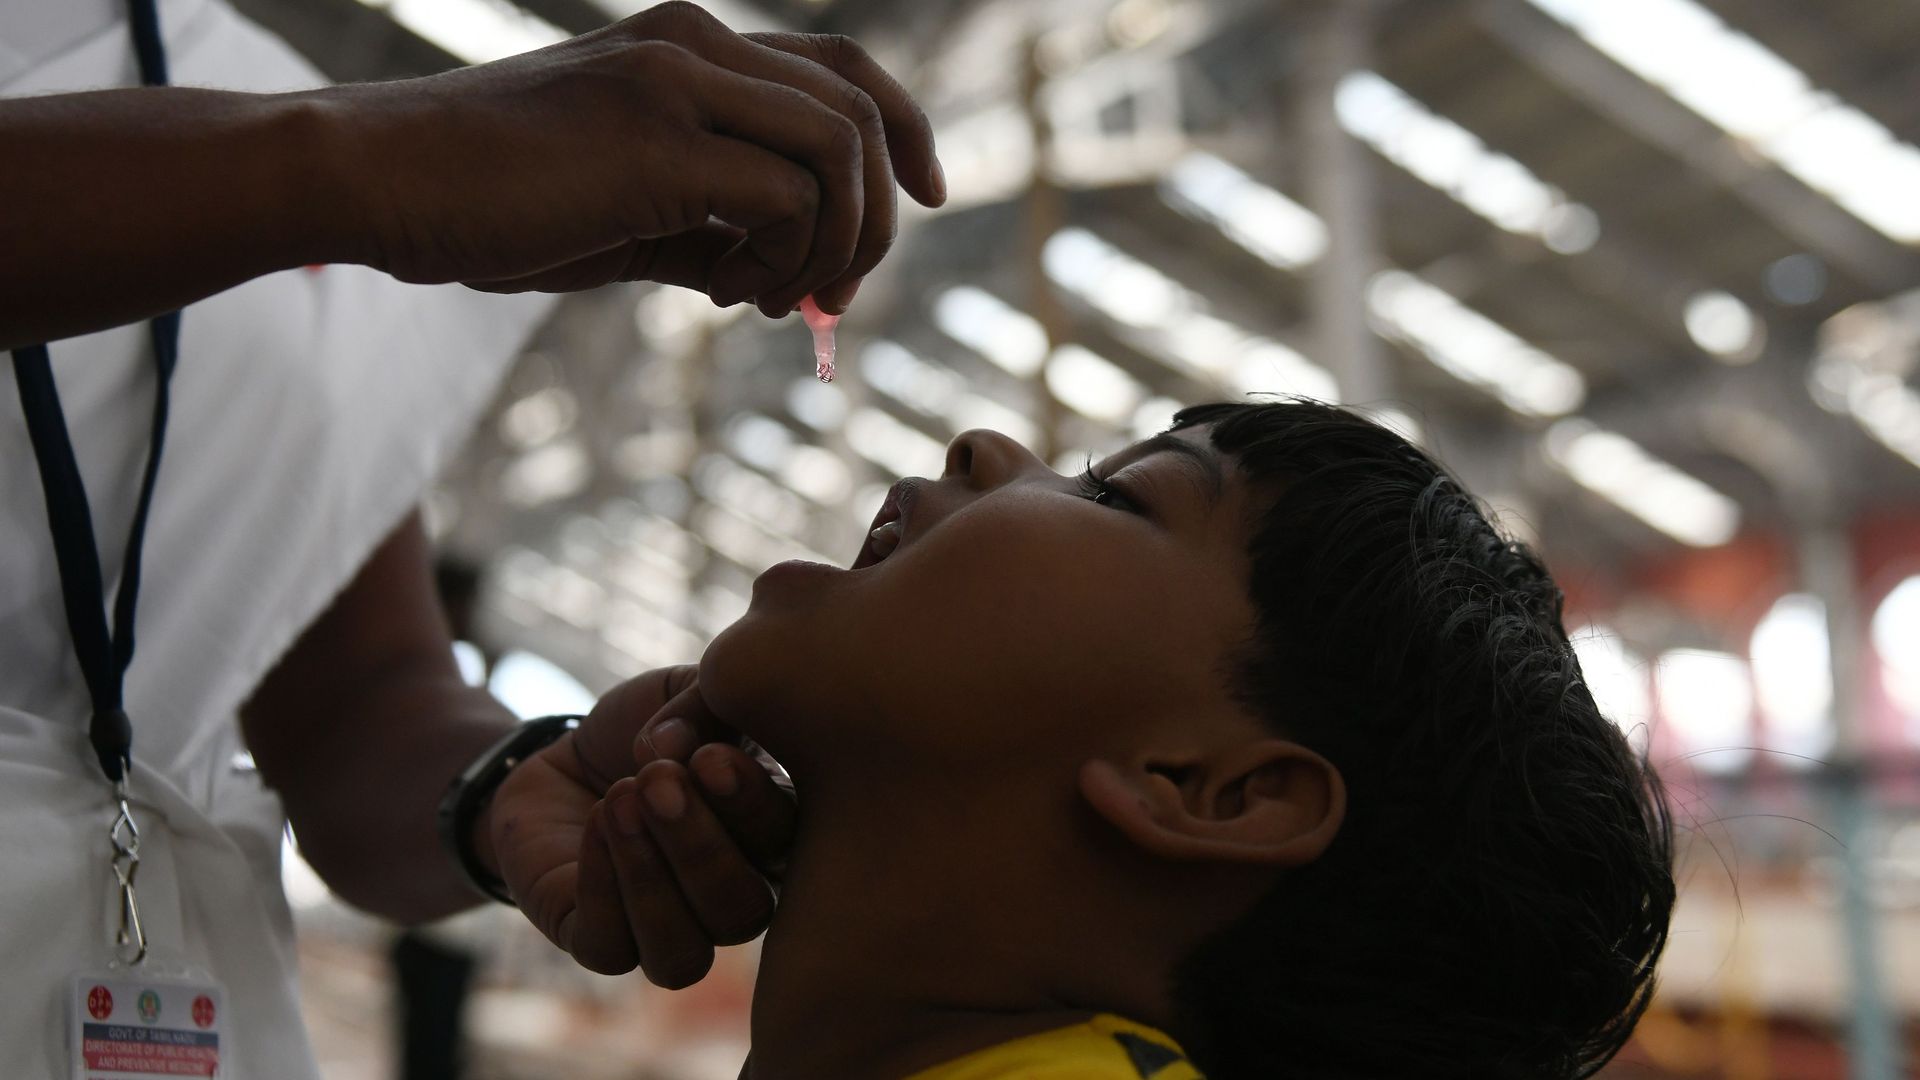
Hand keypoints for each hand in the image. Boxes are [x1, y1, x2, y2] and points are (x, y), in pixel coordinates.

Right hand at [331, 1, 944, 315]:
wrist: (384, 183)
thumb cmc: (494, 204)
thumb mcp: (626, 208)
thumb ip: (711, 224)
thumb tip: (785, 278)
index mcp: (690, 45)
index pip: (844, 70)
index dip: (905, 133)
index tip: (925, 199)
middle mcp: (696, 45)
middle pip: (861, 110)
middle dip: (877, 216)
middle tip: (837, 293)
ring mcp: (678, 84)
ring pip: (843, 152)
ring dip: (837, 243)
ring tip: (778, 299)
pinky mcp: (659, 144)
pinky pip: (790, 201)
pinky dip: (786, 261)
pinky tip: (727, 294)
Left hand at [489, 665, 796, 984]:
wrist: (565, 759)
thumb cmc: (648, 728)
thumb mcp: (687, 693)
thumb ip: (708, 705)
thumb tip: (678, 749)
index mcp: (772, 840)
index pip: (787, 849)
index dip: (753, 809)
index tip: (711, 757)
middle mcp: (732, 899)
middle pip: (743, 914)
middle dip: (699, 848)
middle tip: (657, 778)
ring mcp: (669, 932)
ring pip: (683, 957)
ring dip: (651, 878)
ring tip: (619, 800)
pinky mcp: (600, 945)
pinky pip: (610, 950)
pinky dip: (602, 886)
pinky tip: (595, 824)